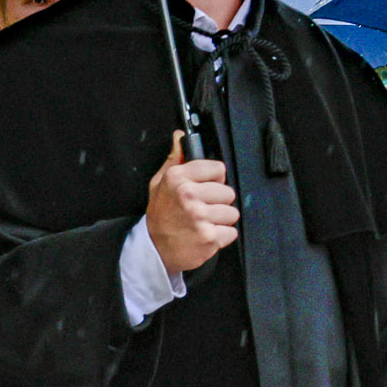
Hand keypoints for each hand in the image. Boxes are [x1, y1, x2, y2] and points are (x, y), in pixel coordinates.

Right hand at [145, 132, 239, 275]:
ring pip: (232, 213)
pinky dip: (220, 237)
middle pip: (228, 192)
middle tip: (200, 210)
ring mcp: (200, 217)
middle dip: (217, 202)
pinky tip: (205, 235)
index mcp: (178, 178)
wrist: (154, 250)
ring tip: (202, 223)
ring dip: (220, 221)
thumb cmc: (160, 217)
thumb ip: (174, 159)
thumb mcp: (159, 184)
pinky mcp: (209, 237)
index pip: (218, 168)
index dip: (213, 180)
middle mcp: (189, 196)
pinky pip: (230, 233)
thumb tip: (180, 137)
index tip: (204, 188)